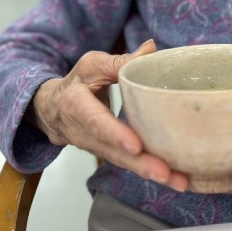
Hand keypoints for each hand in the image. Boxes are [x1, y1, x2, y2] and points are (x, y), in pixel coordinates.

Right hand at [28, 40, 188, 191]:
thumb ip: (121, 61)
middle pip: (113, 152)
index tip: (136, 145)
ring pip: (123, 163)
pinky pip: (129, 165)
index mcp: (76, 104)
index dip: (115, 134)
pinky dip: (150, 173)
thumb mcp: (92, 66)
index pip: (96, 122)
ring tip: (179, 181)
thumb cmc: (77, 83)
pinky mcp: (109, 154)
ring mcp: (95, 148)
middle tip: (166, 173)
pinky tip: (176, 179)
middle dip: (140, 164)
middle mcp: (84, 133)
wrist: (53, 110)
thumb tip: (152, 49)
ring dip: (150, 173)